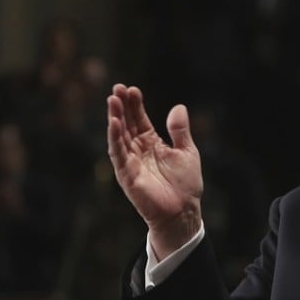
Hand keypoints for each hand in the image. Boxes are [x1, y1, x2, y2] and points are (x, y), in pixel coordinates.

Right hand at [107, 84, 202, 258]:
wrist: (183, 211)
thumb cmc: (186, 185)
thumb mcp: (186, 151)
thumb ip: (180, 130)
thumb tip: (178, 107)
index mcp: (152, 144)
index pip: (139, 120)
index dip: (135, 105)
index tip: (132, 89)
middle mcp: (138, 151)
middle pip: (127, 124)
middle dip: (122, 106)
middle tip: (117, 88)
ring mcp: (131, 162)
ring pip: (119, 136)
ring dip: (115, 118)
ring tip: (113, 100)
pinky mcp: (127, 174)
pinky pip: (118, 154)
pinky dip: (115, 138)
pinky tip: (114, 122)